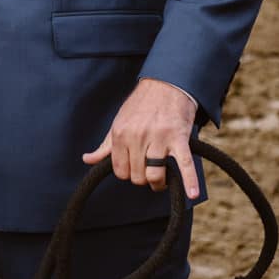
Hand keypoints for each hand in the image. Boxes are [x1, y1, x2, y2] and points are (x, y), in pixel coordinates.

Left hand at [81, 78, 199, 198]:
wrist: (167, 84)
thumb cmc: (141, 105)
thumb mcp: (118, 122)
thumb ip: (105, 145)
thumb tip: (87, 160)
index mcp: (121, 133)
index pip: (120, 170)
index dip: (127, 173)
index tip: (134, 169)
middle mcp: (138, 136)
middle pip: (137, 176)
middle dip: (143, 178)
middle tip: (148, 170)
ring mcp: (159, 138)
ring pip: (155, 175)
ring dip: (158, 182)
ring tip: (162, 179)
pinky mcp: (179, 138)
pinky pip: (184, 164)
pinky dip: (189, 181)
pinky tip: (192, 193)